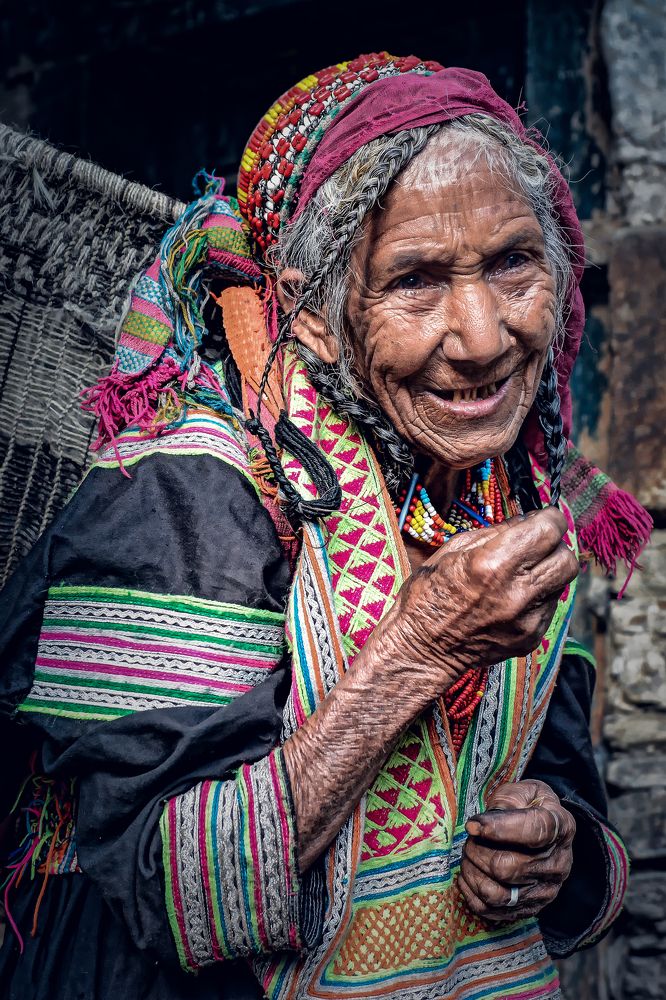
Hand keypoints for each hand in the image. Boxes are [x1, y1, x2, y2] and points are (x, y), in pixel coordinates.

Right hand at [378, 507, 578, 692]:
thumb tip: (527, 521)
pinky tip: (512, 598)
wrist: (423, 648)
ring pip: (562, 583)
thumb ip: (495, 533)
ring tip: (521, 573)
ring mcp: (527, 619)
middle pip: (567, 559)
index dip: (549, 519)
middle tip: (538, 544)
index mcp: (493, 564)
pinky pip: (549, 607)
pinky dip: (537, 596)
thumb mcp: (453, 549)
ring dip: (547, 571)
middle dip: (556, 545)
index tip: (543, 518)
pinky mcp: (530, 637)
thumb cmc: (429, 594)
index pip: (549, 531)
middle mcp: (516, 593)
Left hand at [458, 779, 575, 921]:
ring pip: (496, 894)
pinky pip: (490, 910)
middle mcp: (559, 864)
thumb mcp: (524, 791)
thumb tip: (479, 827)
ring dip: (472, 873)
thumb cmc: (528, 807)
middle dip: (478, 851)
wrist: (543, 832)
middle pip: (507, 868)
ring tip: (469, 857)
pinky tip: (469, 875)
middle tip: (471, 839)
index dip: (499, 829)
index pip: (535, 832)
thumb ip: (507, 801)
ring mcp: (546, 891)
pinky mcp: (530, 909)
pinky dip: (471, 893)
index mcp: (561, 827)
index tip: (473, 825)